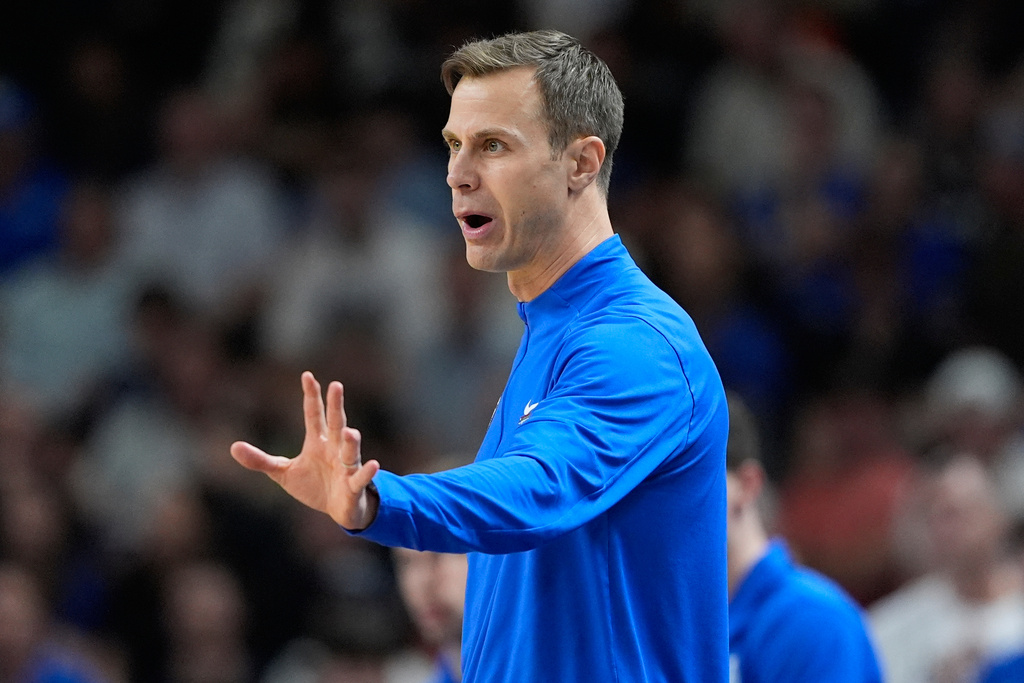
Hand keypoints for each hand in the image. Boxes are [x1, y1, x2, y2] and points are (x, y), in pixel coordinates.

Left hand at [230, 371, 380, 529]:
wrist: (338, 510)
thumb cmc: (313, 486)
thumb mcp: (283, 472)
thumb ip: (261, 460)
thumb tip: (233, 447)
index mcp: (318, 442)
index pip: (314, 414)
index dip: (311, 396)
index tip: (307, 375)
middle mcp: (334, 449)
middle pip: (335, 424)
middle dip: (336, 406)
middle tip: (336, 386)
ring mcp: (346, 466)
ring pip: (349, 450)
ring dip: (351, 442)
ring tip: (351, 432)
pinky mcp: (353, 485)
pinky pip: (360, 477)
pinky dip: (367, 472)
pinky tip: (372, 464)